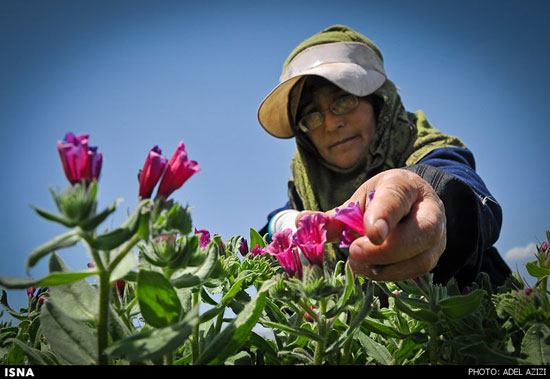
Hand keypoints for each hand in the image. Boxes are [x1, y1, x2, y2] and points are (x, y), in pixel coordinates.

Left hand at [296, 169, 446, 281]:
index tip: (371, 233)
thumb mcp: (359, 201)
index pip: (397, 198)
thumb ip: (335, 216)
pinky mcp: (434, 255)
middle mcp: (428, 208)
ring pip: (421, 257)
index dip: (384, 216)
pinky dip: (392, 274)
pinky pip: (417, 271)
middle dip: (386, 250)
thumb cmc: (379, 200)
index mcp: (403, 185)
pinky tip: (371, 271)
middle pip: (420, 233)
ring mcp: (437, 234)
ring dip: (387, 268)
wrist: (411, 203)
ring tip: (358, 265)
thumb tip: (299, 223)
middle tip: (355, 254)